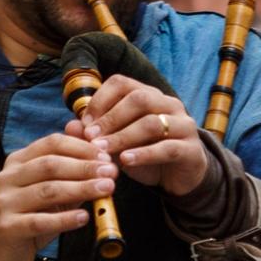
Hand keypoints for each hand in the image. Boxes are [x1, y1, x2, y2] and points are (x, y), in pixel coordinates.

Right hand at [0, 131, 117, 260]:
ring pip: (47, 191)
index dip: (82, 148)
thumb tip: (100, 149)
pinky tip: (84, 217)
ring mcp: (5, 201)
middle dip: (85, 167)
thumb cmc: (32, 215)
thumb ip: (72, 171)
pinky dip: (65, 219)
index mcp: (18, 161)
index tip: (106, 157)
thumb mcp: (51, 189)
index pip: (52, 143)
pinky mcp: (8, 226)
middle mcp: (8, 177)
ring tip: (106, 190)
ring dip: (81, 189)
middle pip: (50, 165)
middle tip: (111, 173)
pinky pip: (40, 221)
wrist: (1, 250)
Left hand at [75, 75, 211, 195]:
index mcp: (149, 95)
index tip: (84, 123)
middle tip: (91, 138)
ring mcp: (183, 125)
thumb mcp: (117, 143)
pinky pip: (167, 147)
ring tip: (103, 151)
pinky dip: (144, 154)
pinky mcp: (191, 149)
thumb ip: (95, 134)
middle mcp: (168, 105)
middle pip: (139, 99)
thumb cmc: (145, 153)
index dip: (101, 100)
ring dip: (123, 137)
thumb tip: (70, 126)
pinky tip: (126, 161)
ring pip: (152, 123)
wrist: (179, 177)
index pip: (122, 83)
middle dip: (111, 118)